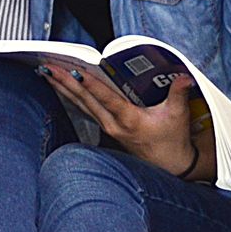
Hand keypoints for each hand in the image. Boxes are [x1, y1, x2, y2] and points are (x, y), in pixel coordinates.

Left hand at [41, 63, 200, 177]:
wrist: (170, 166)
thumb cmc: (173, 140)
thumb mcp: (178, 116)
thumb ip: (179, 94)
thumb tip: (184, 77)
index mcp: (129, 119)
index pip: (106, 99)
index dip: (91, 85)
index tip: (76, 72)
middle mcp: (113, 124)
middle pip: (85, 99)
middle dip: (65, 81)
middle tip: (48, 65)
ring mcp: (107, 127)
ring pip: (80, 104)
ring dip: (62, 87)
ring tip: (46, 72)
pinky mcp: (106, 128)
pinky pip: (83, 109)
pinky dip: (70, 96)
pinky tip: (59, 86)